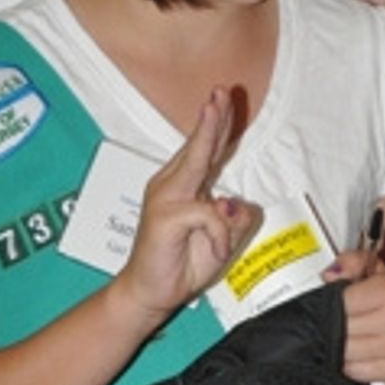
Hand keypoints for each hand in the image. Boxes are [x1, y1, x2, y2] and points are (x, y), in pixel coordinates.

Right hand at [117, 89, 260, 322]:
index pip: (204, 152)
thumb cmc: (182, 263)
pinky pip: (209, 214)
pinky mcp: (165, 216)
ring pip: (197, 162)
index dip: (216, 126)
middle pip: (198, 147)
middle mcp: (171, 186)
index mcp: (184, 187)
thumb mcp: (220, 241)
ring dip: (211, 135)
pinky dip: (220, 235)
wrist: (150, 293)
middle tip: (220, 90)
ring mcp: (165, 199)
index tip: (223, 100)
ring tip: (217, 105)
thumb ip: (232, 221)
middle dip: (212, 116)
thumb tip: (234, 203)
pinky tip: (216, 251)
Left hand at [335, 254, 384, 383]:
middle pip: (339, 330)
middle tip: (346, 320)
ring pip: (344, 353)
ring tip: (353, 335)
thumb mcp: (372, 268)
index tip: (342, 303)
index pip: (339, 304)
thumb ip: (349, 262)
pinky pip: (354, 371)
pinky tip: (361, 352)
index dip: (333, 304)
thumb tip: (328, 275)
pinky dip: (351, 364)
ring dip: (342, 347)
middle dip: (334, 326)